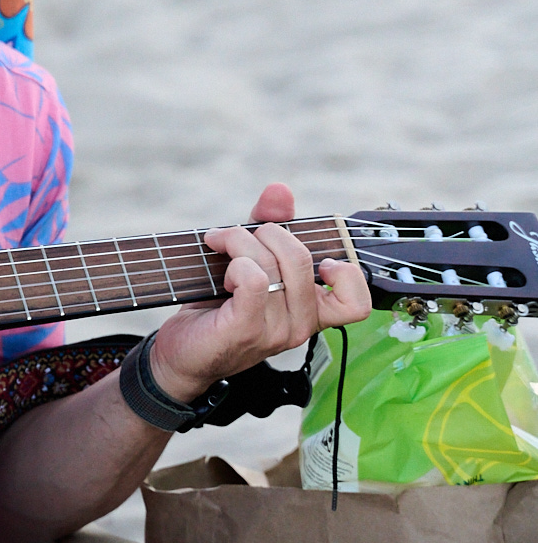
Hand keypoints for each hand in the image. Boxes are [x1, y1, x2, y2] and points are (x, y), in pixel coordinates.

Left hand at [147, 182, 369, 403]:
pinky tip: (223, 273)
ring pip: (271, 264)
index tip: (317, 260)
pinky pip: (253, 280)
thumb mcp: (250, 261)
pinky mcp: (246, 330)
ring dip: (239, 242)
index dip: (346, 274)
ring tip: (220, 247)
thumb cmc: (219, 306)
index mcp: (311, 312)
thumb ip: (270, 226)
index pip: (357, 303)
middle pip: (301, 259)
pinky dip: (235, 263)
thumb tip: (280, 190)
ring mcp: (276, 332)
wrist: (184, 352)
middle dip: (266, 231)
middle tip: (238, 235)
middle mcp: (300, 325)